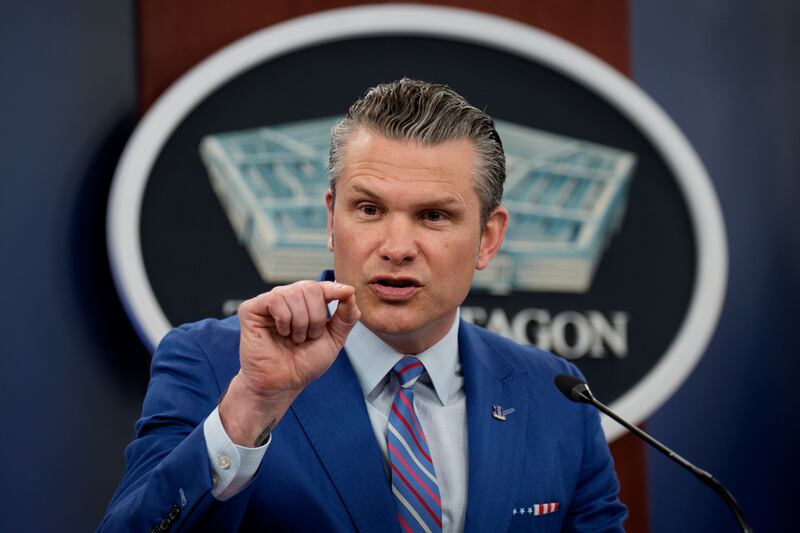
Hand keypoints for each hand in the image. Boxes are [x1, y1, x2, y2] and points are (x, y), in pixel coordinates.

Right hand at [220, 281, 359, 445]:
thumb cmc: (303, 365)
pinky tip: (281, 332)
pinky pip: (276, 300)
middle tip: (308, 337)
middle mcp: (287, 300)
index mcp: (305, 304)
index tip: (347, 292)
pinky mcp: (251, 309)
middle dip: (316, 317)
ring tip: (294, 339)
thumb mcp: (334, 340)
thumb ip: (346, 317)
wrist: (283, 384)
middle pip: (310, 287)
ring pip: (293, 293)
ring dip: (300, 322)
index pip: (321, 286)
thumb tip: (350, 292)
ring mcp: (268, 303)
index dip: (334, 288)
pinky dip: (284, 319)